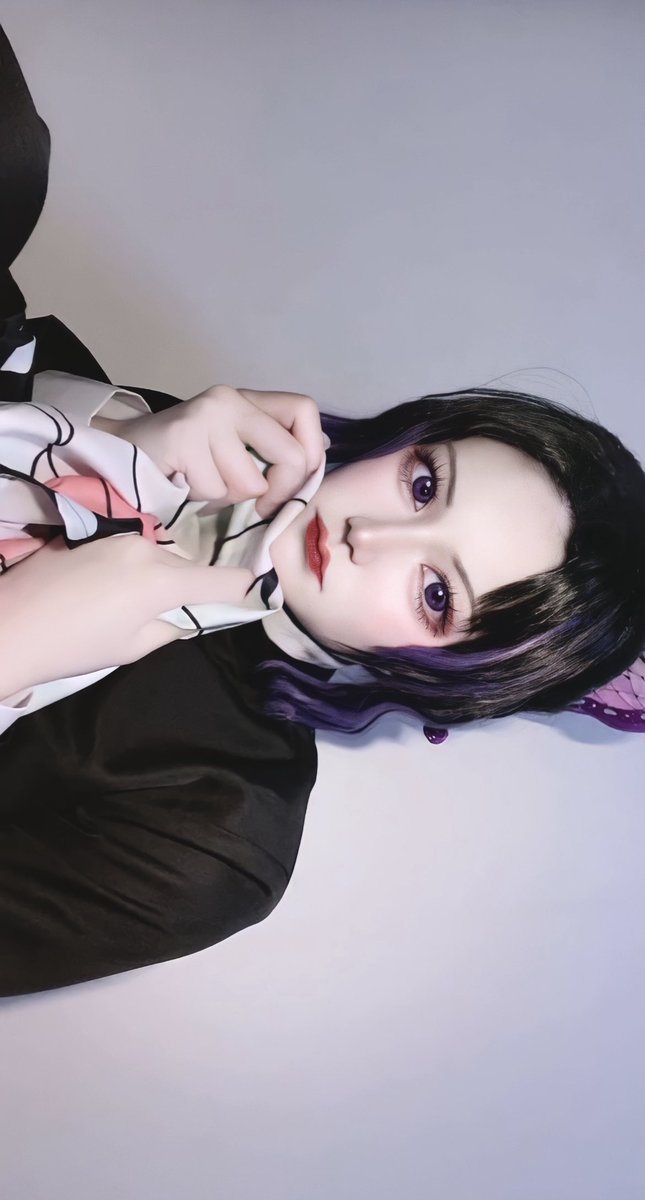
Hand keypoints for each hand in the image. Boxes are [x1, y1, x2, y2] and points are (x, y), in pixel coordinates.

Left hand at [0, 535, 252, 695]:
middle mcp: (144, 548)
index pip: (222, 580)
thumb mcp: (133, 647)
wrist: (8, 626)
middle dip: (192, 586)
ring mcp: (115, 538)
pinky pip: (126, 552)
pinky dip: (128, 570)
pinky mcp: (89, 536)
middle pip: (187, 567)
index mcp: (162, 579)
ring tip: (134, 606)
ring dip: (156, 577)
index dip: (243, 587)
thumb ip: (169, 627)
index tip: (256, 590)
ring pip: (155, 557)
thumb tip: (182, 617)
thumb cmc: (73, 646)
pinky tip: (104, 592)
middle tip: (185, 610)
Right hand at [103, 385, 325, 518]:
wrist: (118, 454)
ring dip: (228, 498)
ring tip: (201, 483)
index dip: (311, 451)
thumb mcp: (231, 446)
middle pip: (290, 455)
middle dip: (280, 492)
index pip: (304, 410)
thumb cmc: (181, 460)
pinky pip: (215, 491)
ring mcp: (205, 417)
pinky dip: (201, 500)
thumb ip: (271, 444)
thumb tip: (320, 449)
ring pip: (249, 483)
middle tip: (260, 506)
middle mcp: (227, 400)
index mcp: (244, 400)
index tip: (296, 482)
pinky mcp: (182, 439)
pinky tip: (182, 484)